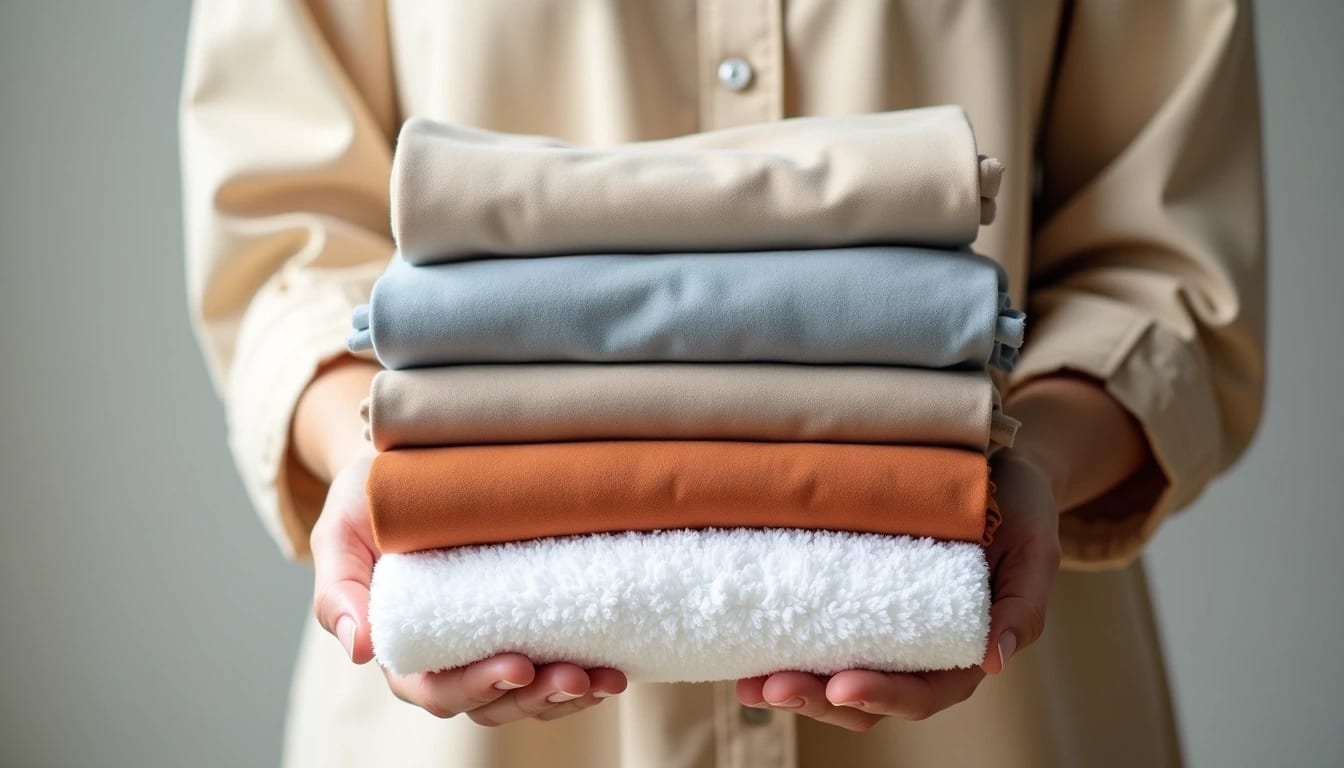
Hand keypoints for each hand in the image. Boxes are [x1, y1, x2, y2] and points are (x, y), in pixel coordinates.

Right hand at [296, 359, 626, 725]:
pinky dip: (582, 678)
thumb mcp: (341, 530)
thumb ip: (338, 588)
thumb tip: (358, 648)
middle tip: (575, 676)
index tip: (517, 666)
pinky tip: (611, 669)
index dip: (476, 685)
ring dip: (566, 695)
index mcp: (402, 644)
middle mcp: (446, 655)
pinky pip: (551, 670)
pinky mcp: (525, 627)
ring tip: (604, 679)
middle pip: (490, 702)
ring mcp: (487, 644)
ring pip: (526, 696)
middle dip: (534, 696)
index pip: (434, 687)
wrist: (413, 465)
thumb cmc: (372, 499)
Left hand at [734, 448, 1060, 730]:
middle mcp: (916, 650)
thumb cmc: (1021, 507)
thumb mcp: (1036, 548)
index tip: (842, 685)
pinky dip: (780, 649)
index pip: (922, 692)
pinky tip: (745, 650)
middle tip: (772, 686)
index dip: (882, 696)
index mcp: (961, 649)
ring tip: (747, 682)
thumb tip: (996, 659)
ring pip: (831, 677)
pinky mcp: (849, 601)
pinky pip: (814, 637)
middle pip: (865, 697)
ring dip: (790, 687)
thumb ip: (1024, 605)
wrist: (994, 464)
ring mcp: (879, 629)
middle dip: (817, 698)